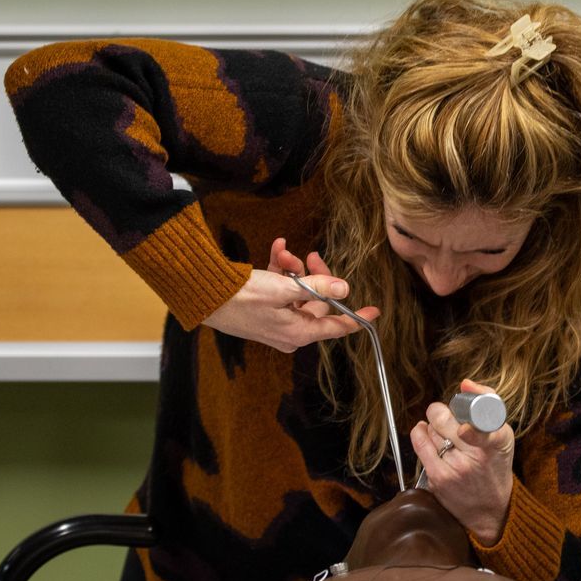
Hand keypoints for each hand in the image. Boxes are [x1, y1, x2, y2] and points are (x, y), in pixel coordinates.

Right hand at [201, 238, 379, 353]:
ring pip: (298, 292)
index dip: (357, 318)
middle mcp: (290, 330)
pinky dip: (280, 270)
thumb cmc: (242, 297)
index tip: (375, 311)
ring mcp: (277, 320)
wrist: (204, 296)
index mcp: (299, 332)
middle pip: (317, 303)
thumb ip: (316, 288)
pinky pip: (281, 290)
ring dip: (293, 269)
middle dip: (313, 275)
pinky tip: (276, 248)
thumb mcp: (283, 289)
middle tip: (310, 255)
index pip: (337, 328)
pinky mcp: (264, 310)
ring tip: (282, 250)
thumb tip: (345, 288)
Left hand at [409, 379, 514, 543]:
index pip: (482, 430)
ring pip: (432, 428)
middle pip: (445, 419)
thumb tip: (465, 384)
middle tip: (446, 415)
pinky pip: (420, 443)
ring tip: (445, 434)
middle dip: (441, 411)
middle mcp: (477, 457)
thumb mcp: (503, 437)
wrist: (490, 510)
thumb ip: (488, 406)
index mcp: (497, 443)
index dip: (468, 425)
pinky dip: (420, 432)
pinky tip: (425, 431)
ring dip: (434, 426)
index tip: (463, 428)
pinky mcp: (439, 477)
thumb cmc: (495, 467)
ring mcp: (456, 468)